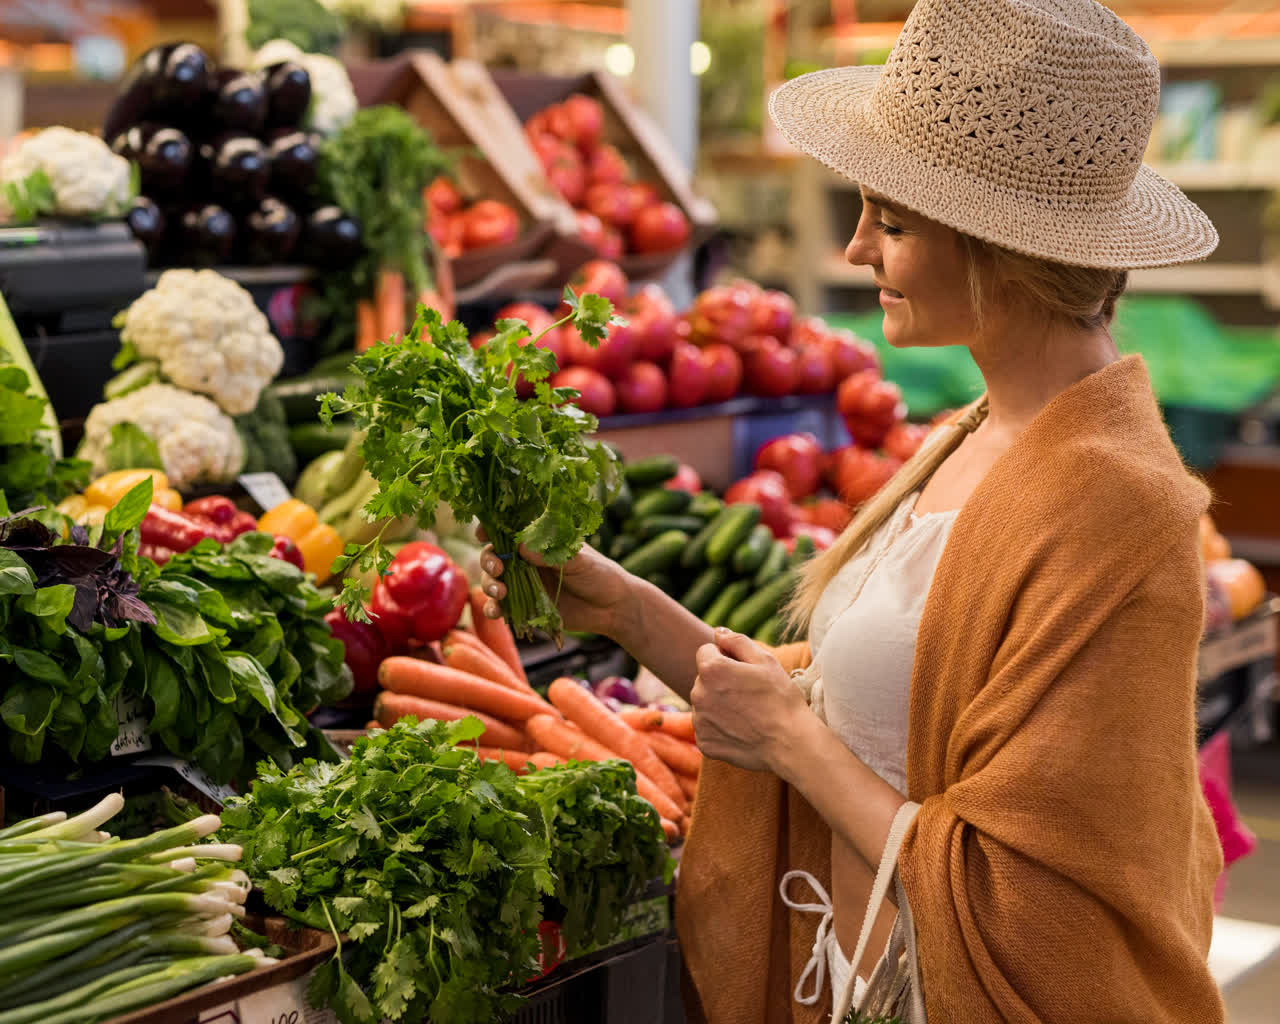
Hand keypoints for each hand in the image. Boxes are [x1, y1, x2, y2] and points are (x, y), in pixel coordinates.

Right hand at [477, 529, 632, 637]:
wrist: (613, 608)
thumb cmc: (599, 574)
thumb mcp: (579, 559)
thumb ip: (552, 552)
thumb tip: (522, 545)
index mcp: (538, 541)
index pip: (507, 529)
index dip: (491, 529)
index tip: (483, 533)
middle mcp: (525, 560)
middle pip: (494, 555)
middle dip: (489, 560)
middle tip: (498, 569)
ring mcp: (523, 584)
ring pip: (493, 581)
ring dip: (490, 584)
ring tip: (500, 591)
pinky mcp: (525, 607)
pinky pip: (502, 607)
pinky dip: (494, 609)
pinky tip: (497, 612)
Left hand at [691, 627, 811, 772]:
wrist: (790, 743)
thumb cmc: (780, 698)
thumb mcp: (765, 661)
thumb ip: (737, 641)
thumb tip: (717, 632)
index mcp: (711, 669)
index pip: (706, 651)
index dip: (726, 657)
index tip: (744, 671)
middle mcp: (698, 694)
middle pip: (704, 678)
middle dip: (720, 681)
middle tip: (749, 693)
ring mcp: (699, 721)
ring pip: (704, 703)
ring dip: (718, 703)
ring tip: (747, 713)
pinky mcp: (704, 742)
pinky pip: (707, 727)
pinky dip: (720, 727)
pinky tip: (741, 729)